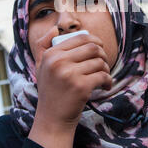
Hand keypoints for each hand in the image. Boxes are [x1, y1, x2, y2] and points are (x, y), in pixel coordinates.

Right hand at [28, 26, 111, 147]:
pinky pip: (103, 76)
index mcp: (51, 54)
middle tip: (103, 64)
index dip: (95, 40)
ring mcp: (69, 74)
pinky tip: (104, 86)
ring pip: (99, 61)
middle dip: (103, 54)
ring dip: (106, 69)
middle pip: (92, 47)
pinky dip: (108, 81)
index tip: (100, 49)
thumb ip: (43, 45)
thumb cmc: (50, 91)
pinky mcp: (81, 87)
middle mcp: (58, 62)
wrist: (52, 119)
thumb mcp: (40, 67)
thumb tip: (55, 29)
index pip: (80, 38)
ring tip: (102, 77)